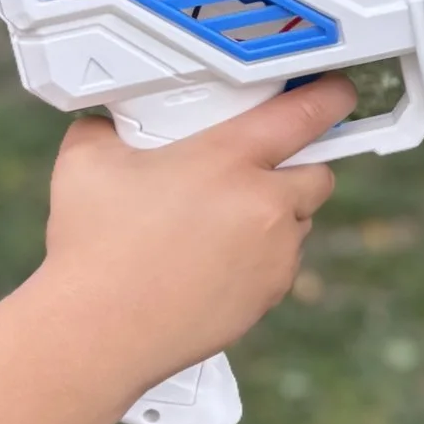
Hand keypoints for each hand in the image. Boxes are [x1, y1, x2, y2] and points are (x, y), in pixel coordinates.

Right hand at [38, 76, 354, 389]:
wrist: (99, 332)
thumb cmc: (94, 247)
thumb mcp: (86, 161)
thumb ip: (106, 127)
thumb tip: (106, 121)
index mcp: (228, 159)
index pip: (305, 114)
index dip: (329, 97)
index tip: (337, 92)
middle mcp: (264, 204)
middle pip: (318, 171)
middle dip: (297, 165)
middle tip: (258, 167)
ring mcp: (273, 254)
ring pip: (298, 220)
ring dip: (277, 213)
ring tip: (222, 220)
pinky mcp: (268, 294)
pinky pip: (281, 263)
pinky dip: (261, 256)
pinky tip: (215, 260)